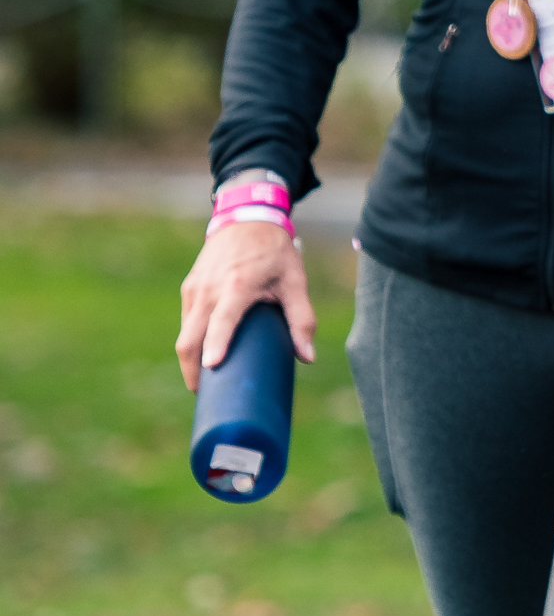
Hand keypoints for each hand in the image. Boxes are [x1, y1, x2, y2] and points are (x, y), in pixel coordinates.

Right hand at [175, 219, 315, 390]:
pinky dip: (191, 340)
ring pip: (184, 331)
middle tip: (204, 395)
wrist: (247, 219)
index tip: (210, 369)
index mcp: (237, 286)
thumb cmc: (275, 252)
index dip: (215, 345)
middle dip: (192, 369)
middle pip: (189, 337)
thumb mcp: (295, 281)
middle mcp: (210, 289)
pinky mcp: (190, 288)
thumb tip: (307, 358)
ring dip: (190, 357)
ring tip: (204, 382)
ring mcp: (195, 289)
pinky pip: (187, 320)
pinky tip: (203, 355)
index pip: (221, 321)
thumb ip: (301, 319)